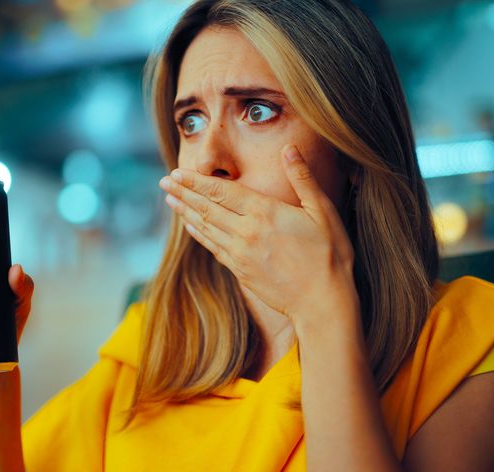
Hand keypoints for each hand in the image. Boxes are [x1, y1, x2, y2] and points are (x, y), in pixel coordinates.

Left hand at [158, 144, 355, 321]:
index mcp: (265, 213)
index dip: (196, 181)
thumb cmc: (329, 255)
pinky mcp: (240, 271)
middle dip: (183, 193)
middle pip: (207, 207)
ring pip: (205, 228)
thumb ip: (302, 177)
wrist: (322, 303)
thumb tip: (290, 147)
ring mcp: (240, 254)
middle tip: (164, 181)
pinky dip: (198, 234)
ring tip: (170, 199)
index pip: (222, 190)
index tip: (177, 173)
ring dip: (185, 212)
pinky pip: (213, 247)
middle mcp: (246, 232)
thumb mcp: (322, 211)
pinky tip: (190, 226)